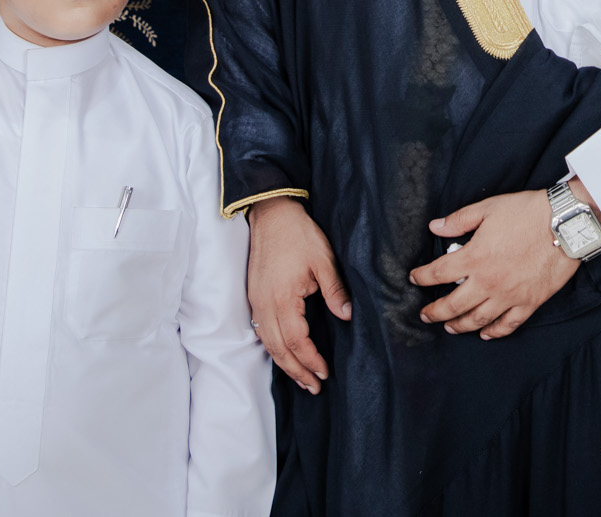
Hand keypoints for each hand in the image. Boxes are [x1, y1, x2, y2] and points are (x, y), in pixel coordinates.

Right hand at [246, 195, 351, 394]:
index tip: (325, 373)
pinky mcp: (254, 297)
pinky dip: (275, 348)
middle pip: (279, 349)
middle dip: (297, 371)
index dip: (311, 360)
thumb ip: (335, 291)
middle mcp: (264, 305)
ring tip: (302, 378)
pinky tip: (286, 354)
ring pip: (268, 344)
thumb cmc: (298, 234)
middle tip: (314, 387)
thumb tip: (347, 316)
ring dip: (285, 363)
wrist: (271, 213)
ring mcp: (256, 302)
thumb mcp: (323, 260)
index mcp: (282, 298)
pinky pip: (262, 332)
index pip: (297, 341)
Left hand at [409, 186, 584, 339]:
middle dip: (434, 312)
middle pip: (452, 305)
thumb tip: (435, 227)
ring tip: (449, 328)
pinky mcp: (529, 303)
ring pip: (477, 320)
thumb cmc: (527, 212)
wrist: (565, 224)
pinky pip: (508, 325)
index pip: (438, 273)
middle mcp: (488, 282)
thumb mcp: (488, 208)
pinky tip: (485, 334)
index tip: (414, 278)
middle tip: (425, 315)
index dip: (422, 277)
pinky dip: (494, 332)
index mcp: (474, 258)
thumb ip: (459, 220)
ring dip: (459, 326)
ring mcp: (509, 296)